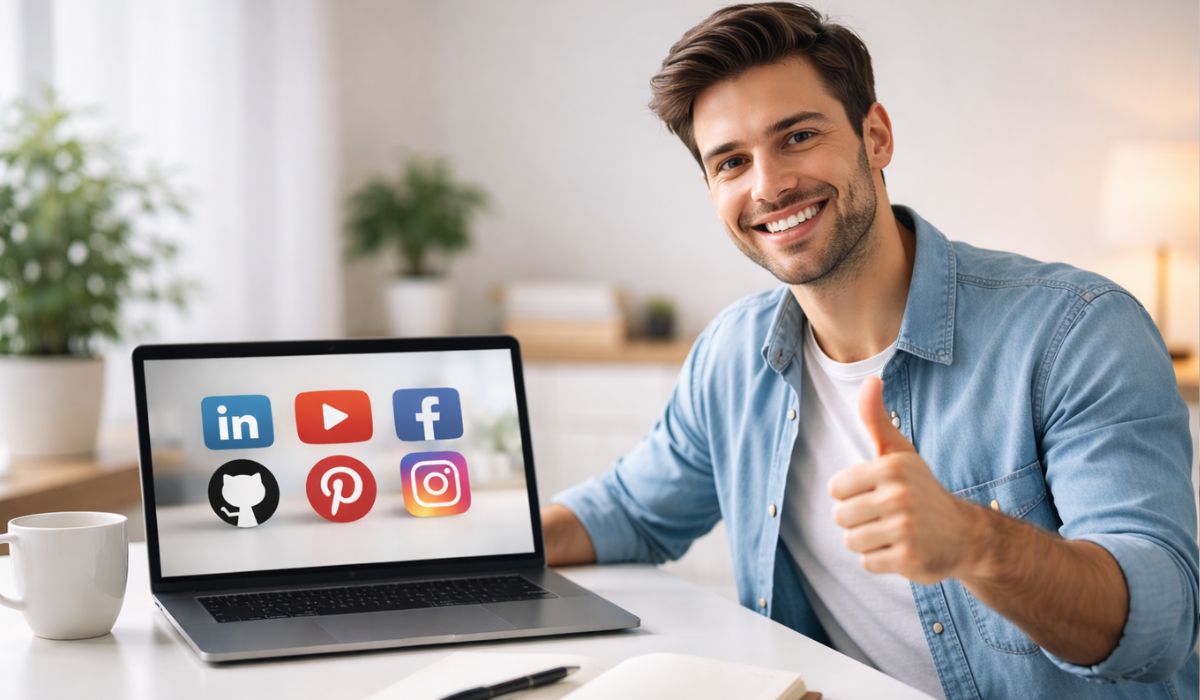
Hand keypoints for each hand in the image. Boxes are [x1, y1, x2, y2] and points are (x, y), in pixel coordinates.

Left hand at [827, 376, 981, 583]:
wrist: (967, 535)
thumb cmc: (922, 489)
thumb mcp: (900, 453)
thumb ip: (876, 419)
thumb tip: (870, 379)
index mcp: (891, 467)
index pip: (836, 489)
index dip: (851, 495)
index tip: (877, 494)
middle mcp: (898, 496)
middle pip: (840, 517)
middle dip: (859, 520)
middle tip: (888, 516)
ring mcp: (904, 529)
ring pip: (851, 541)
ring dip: (868, 541)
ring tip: (894, 533)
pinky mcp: (908, 558)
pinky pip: (867, 562)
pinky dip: (881, 560)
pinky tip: (902, 550)